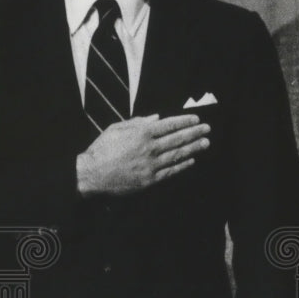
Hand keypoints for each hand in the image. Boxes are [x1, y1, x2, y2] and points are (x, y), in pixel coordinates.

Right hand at [76, 114, 208, 195]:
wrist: (91, 174)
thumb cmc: (101, 149)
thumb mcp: (116, 129)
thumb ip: (138, 122)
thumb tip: (157, 118)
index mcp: (141, 133)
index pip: (169, 125)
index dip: (185, 122)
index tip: (197, 120)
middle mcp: (149, 148)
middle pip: (177, 139)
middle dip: (194, 133)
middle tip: (207, 130)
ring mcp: (151, 165)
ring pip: (177, 155)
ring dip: (193, 148)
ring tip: (205, 143)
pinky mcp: (150, 179)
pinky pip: (170, 171)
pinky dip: (182, 165)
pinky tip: (191, 160)